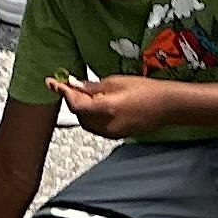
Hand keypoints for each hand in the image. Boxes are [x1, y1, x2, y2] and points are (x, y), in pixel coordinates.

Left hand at [45, 71, 172, 140]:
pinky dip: (91, 116)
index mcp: (106, 108)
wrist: (166, 105)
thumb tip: (74, 85)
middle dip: (73, 100)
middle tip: (70, 85)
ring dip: (81, 109)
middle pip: (78, 115)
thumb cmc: (145, 90)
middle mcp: (106, 125)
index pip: (75, 103)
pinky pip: (96, 127)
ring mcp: (111, 133)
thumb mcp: (115, 81)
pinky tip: (96, 105)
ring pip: (86, 122)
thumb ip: (92, 86)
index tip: (52, 83)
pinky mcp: (116, 135)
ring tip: (86, 94)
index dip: (62, 92)